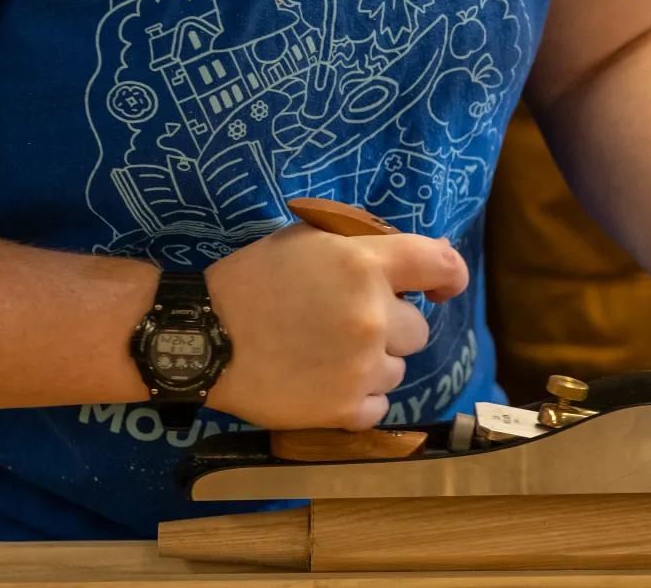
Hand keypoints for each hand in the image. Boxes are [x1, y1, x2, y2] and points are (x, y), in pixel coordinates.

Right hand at [201, 221, 467, 430]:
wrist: (201, 338)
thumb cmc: (253, 280)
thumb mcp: (309, 241)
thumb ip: (369, 247)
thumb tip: (435, 258)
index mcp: (364, 265)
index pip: (441, 265)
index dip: (449, 277)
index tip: (440, 288)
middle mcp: (372, 316)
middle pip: (417, 328)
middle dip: (389, 327)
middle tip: (342, 325)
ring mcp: (360, 366)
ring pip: (397, 369)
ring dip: (371, 364)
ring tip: (322, 355)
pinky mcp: (344, 409)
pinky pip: (377, 405)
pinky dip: (356, 399)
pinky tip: (320, 382)